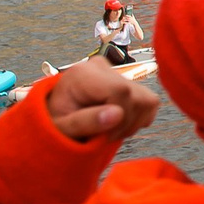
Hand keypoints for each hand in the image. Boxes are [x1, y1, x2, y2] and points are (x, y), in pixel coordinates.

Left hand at [45, 56, 159, 143]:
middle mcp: (102, 68)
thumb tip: (117, 113)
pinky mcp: (131, 83)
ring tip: (107, 130)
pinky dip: (138, 120)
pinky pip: (150, 103)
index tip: (102, 135)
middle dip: (124, 124)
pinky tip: (117, 124)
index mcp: (83, 74)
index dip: (118, 117)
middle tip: (102, 136)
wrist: (55, 120)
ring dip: (132, 124)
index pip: (121, 90)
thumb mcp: (60, 129)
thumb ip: (84, 122)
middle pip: (137, 97)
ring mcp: (118, 74)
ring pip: (148, 101)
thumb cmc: (53, 125)